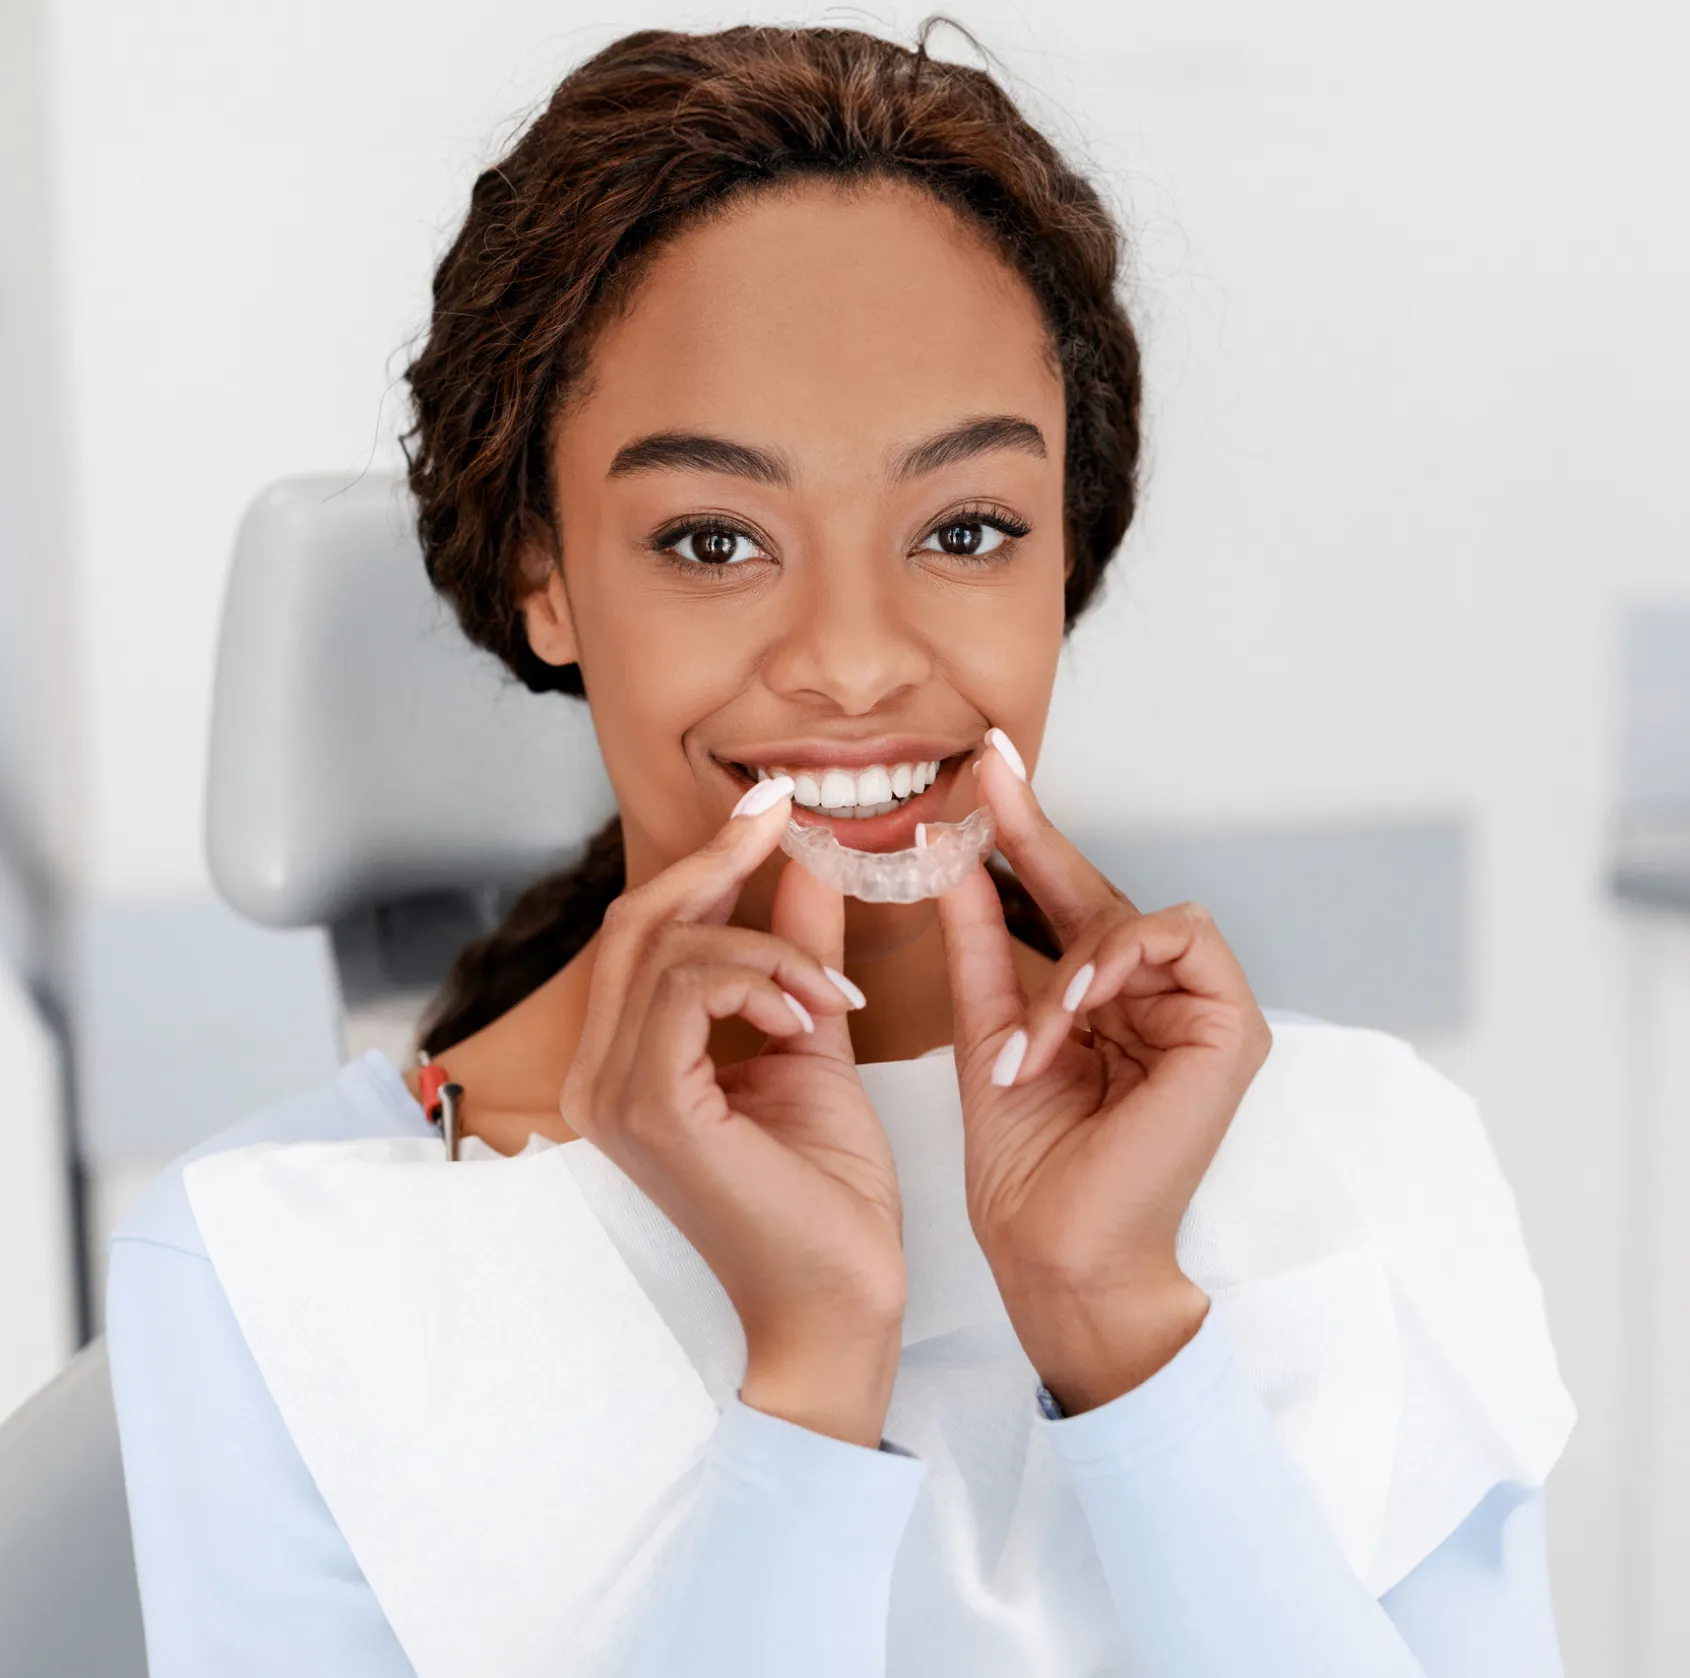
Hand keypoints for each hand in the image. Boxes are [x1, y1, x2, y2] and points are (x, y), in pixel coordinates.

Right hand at [560, 780, 903, 1445]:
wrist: (840, 1304)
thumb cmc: (825, 1200)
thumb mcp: (811, 1043)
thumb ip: (796, 956)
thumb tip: (805, 867)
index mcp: (627, 1063)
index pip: (645, 934)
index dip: (705, 860)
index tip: (772, 807)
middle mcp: (599, 1075)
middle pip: (638, 923)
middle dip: (718, 860)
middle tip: (787, 818)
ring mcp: (613, 1093)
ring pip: (669, 946)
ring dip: (766, 944)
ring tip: (828, 993)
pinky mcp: (649, 1109)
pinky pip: (691, 987)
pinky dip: (760, 976)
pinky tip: (810, 1015)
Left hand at [936, 732, 1271, 1413]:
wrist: (1055, 1253)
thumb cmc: (1027, 1164)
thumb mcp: (988, 1027)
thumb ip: (980, 940)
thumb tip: (951, 854)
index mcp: (1102, 1001)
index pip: (1064, 899)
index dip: (1026, 832)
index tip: (982, 768)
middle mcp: (1155, 1000)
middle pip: (1103, 893)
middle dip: (1037, 837)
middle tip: (986, 776)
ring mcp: (1200, 1013)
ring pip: (1139, 916)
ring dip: (1074, 961)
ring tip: (1034, 1036)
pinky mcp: (1234, 1030)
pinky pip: (1179, 942)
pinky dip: (1117, 966)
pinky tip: (1076, 1005)